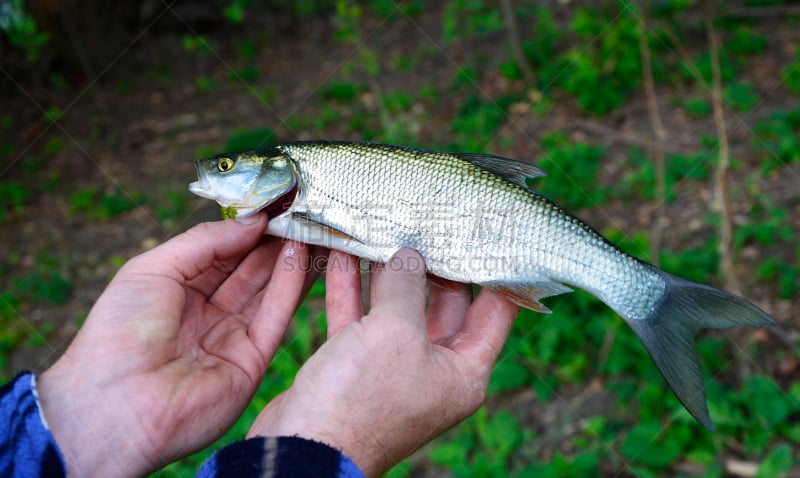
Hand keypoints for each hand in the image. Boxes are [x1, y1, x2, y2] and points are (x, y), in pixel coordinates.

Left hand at [37, 214, 316, 476]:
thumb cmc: (119, 334)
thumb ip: (206, 241)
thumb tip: (253, 219)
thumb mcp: (153, 269)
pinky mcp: (251, 361)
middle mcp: (206, 313)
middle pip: (249, 270)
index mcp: (177, 291)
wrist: (115, 407)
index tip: (273, 203)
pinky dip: (290, 285)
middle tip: (301, 210)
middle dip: (274, 240)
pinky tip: (302, 255)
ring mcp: (230, 338)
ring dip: (290, 258)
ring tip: (311, 224)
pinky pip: (274, 317)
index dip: (247, 228)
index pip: (221, 253)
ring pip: (267, 290)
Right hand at [247, 249, 518, 476]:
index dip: (496, 270)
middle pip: (443, 304)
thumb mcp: (394, 333)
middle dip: (432, 263)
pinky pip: (360, 319)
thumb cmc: (359, 401)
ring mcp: (394, 368)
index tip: (492, 233)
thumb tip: (409, 255)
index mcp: (463, 370)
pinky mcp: (356, 367)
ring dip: (386, 271)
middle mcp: (434, 369)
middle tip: (428, 221)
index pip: (495, 311)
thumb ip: (406, 286)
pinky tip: (344, 253)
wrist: (302, 449)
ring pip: (396, 308)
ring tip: (383, 227)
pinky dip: (351, 289)